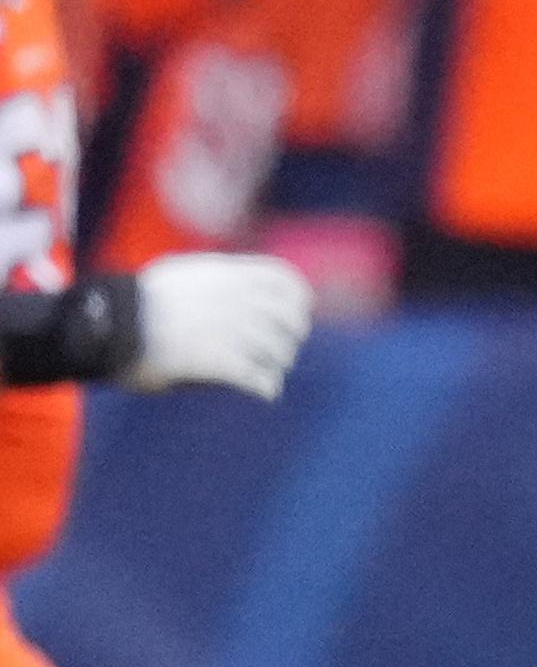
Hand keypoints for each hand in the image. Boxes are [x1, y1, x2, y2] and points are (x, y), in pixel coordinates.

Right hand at [124, 253, 311, 398]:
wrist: (107, 324)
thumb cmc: (137, 303)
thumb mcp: (183, 275)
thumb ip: (218, 279)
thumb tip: (244, 288)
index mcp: (227, 275)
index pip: (286, 282)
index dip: (299, 300)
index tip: (297, 314)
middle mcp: (235, 300)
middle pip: (289, 322)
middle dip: (290, 339)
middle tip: (281, 352)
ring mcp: (228, 330)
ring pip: (278, 353)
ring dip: (277, 366)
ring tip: (269, 374)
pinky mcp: (217, 362)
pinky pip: (260, 378)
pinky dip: (267, 387)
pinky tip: (265, 392)